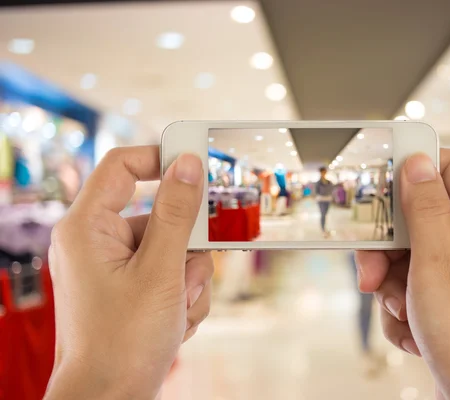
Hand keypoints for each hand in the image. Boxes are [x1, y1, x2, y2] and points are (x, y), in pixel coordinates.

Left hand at [45, 146, 212, 399]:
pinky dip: (183, 296)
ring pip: (175, 248)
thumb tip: (189, 166)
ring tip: (175, 310)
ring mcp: (118, 267)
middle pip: (161, 214)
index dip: (161, 159)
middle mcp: (99, 242)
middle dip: (186, 248)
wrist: (110, 399)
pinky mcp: (134, 287)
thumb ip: (177, 213)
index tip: (199, 166)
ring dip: (189, 280)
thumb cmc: (122, 342)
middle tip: (188, 272)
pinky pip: (174, 272)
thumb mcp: (160, 271)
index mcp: (88, 227)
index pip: (123, 166)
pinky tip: (174, 322)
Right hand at [356, 150, 449, 398]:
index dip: (411, 168)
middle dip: (389, 248)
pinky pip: (417, 284)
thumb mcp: (436, 262)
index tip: (376, 181)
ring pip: (412, 254)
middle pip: (420, 217)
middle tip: (371, 272)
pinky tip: (414, 330)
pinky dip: (405, 306)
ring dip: (393, 284)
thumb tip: (416, 163)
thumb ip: (424, 207)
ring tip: (402, 311)